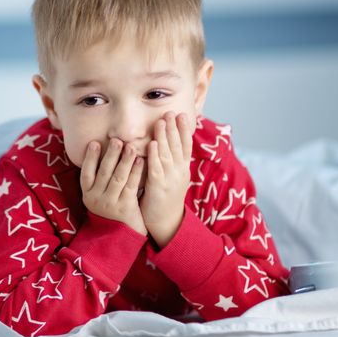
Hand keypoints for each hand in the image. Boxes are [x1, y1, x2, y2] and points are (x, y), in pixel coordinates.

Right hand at [80, 138, 146, 235]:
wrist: (120, 237)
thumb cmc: (111, 211)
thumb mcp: (100, 197)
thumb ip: (100, 180)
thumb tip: (104, 153)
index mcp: (88, 195)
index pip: (86, 173)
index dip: (90, 158)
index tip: (94, 142)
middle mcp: (96, 199)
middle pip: (103, 172)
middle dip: (110, 155)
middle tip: (117, 140)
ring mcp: (110, 204)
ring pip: (118, 178)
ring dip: (125, 160)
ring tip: (131, 147)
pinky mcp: (125, 208)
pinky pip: (131, 186)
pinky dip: (136, 172)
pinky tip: (141, 161)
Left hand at [140, 112, 192, 247]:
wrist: (167, 224)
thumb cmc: (166, 199)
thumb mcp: (174, 178)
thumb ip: (173, 162)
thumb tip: (170, 145)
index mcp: (183, 170)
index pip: (186, 146)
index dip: (184, 130)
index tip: (183, 115)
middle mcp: (179, 173)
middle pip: (178, 146)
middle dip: (174, 128)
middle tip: (171, 112)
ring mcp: (170, 180)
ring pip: (167, 154)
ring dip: (164, 137)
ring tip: (162, 122)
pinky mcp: (158, 188)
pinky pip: (156, 169)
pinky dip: (154, 155)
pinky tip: (152, 144)